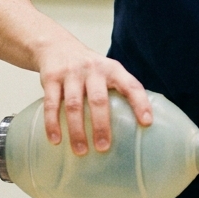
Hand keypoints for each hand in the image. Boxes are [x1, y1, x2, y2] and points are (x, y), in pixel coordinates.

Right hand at [36, 35, 152, 154]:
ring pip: (74, 105)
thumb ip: (120, 90)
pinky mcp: (51, 78)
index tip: (146, 123)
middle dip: (101, 126)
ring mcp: (71, 73)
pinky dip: (52, 124)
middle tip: (104, 148)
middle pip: (99, 100)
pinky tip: (56, 140)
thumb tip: (139, 123)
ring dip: (77, 131)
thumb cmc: (90, 68)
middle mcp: (93, 69)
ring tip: (81, 151)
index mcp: (113, 69)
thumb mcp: (108, 71)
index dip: (140, 103)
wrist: (56, 46)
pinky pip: (51, 104)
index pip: (131, 86)